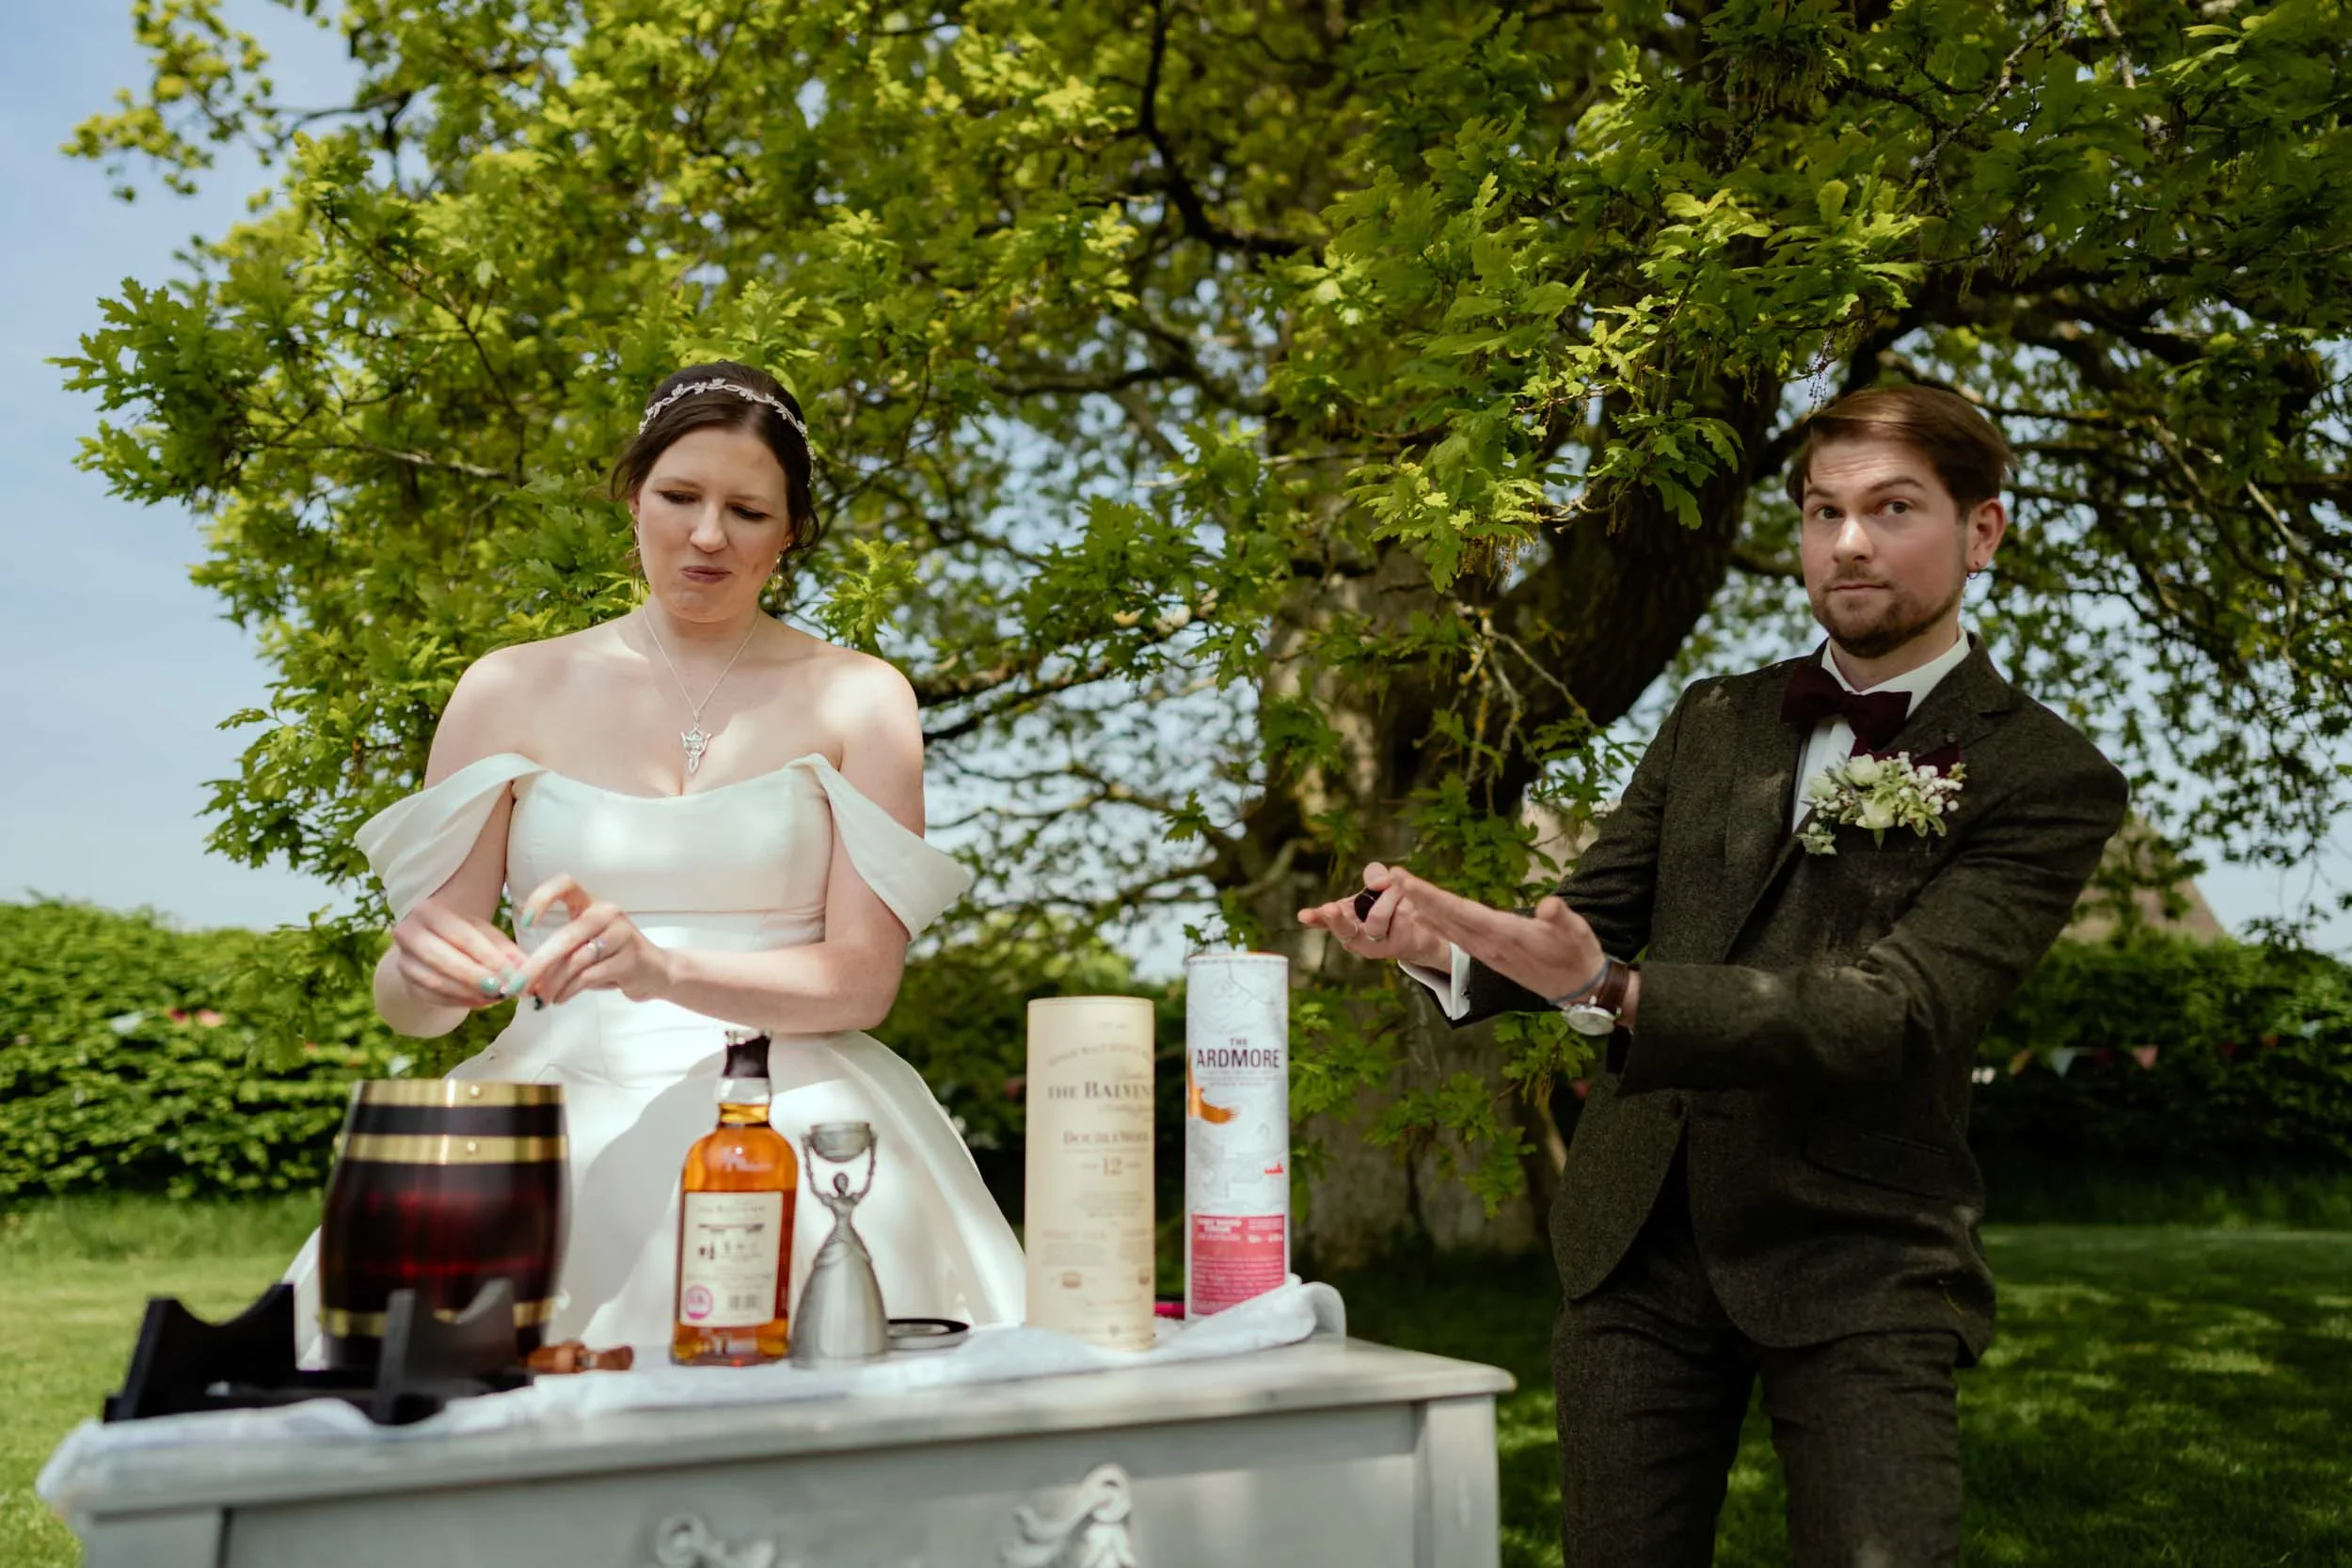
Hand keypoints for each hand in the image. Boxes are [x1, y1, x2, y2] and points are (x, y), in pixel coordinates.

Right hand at [387, 897, 529, 1010]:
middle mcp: (409, 934)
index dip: (491, 958)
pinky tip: (482, 1001)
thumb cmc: (463, 936)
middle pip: (446, 960)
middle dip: (478, 977)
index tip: (515, 975)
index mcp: (429, 912)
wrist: (430, 945)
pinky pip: (434, 998)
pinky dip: (461, 1002)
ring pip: (438, 982)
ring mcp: (404, 961)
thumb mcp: (484, 934)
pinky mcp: (406, 984)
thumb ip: (506, 951)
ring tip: (497, 996)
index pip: (464, 937)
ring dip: (471, 993)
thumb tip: (528, 971)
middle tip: (504, 990)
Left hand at [513, 876, 672, 1007]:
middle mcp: (608, 914)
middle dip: (536, 965)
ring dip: (552, 984)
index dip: (542, 898)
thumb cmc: (612, 958)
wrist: (657, 972)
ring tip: (540, 998)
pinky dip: (569, 991)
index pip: (565, 884)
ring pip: (576, 961)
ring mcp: (621, 935)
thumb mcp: (585, 948)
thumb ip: (560, 954)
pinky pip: (589, 976)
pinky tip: (560, 999)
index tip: (525, 922)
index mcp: (592, 904)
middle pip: (565, 936)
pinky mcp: (630, 960)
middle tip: (516, 986)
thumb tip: (523, 976)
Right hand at [1297, 862, 1450, 970]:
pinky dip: (1404, 906)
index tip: (1303, 915)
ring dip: (1388, 899)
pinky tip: (1408, 904)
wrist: (1422, 927)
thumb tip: (1379, 881)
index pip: (1325, 919)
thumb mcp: (1379, 885)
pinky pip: (1400, 922)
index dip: (1315, 917)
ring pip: (1375, 922)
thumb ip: (1374, 876)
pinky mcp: (1397, 947)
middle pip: (1343, 931)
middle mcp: (1356, 936)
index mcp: (1345, 918)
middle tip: (1329, 909)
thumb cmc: (1392, 905)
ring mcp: (1375, 945)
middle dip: (1336, 920)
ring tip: (1396, 889)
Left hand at [1375, 868, 1604, 1002]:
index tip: (1407, 883)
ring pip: (1447, 926)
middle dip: (1417, 898)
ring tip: (1400, 889)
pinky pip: (1455, 935)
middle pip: (1445, 918)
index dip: (1431, 897)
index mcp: (1503, 935)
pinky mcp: (1490, 954)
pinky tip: (1423, 915)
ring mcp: (1486, 951)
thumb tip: (1549, 905)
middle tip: (1391, 876)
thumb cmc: (1577, 955)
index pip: (1459, 912)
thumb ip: (1560, 918)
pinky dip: (1437, 922)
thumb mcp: (1576, 933)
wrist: (1578, 988)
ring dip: (1422, 908)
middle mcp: (1488, 945)